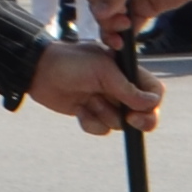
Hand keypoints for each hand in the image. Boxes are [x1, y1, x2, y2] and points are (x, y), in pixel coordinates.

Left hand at [23, 42, 161, 137]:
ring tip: (88, 100)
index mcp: (127, 72)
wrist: (39, 71)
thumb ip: (128, 89)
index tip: (138, 111)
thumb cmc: (71, 63)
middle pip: (143, 113)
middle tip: (129, 120)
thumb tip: (152, 103)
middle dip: (136, 119)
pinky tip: (79, 109)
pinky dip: (90, 122)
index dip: (152, 104)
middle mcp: (120, 88)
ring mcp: (106, 102)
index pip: (153, 91)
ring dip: (104, 115)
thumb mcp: (103, 71)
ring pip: (119, 123)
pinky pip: (101, 129)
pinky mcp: (91, 114)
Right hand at [89, 0, 191, 35]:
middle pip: (99, 7)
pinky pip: (129, 26)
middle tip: (124, 22)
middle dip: (106, 19)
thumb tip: (98, 14)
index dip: (97, 3)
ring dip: (112, 30)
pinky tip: (123, 44)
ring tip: (121, 38)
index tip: (112, 10)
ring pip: (111, 19)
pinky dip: (124, 36)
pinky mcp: (144, 10)